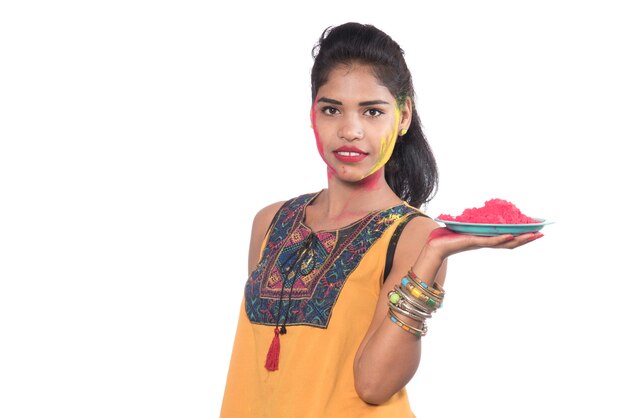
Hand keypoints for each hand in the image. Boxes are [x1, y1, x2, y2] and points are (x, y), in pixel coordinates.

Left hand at [424, 227, 542, 259]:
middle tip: (542, 233)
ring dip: (520, 239)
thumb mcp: (464, 226)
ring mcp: (482, 243)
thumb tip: (478, 212)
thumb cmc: (447, 237)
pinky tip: (511, 235)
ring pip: (505, 243)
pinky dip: (501, 238)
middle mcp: (487, 242)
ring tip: (534, 235)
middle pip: (512, 242)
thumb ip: (473, 220)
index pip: (508, 238)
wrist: (434, 245)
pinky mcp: (473, 242)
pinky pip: (490, 241)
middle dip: (528, 238)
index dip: (522, 235)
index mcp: (486, 238)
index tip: (536, 230)